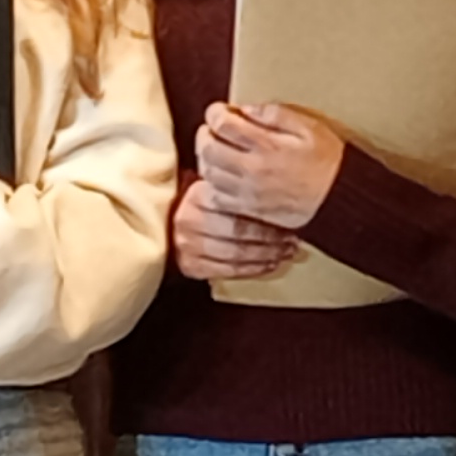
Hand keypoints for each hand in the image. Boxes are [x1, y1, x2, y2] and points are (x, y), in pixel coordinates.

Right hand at [168, 174, 301, 282]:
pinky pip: (227, 271)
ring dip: (266, 256)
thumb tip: (278, 186)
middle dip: (271, 240)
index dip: (267, 219)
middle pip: (239, 234)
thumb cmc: (196, 200)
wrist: (162, 222)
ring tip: (286, 253)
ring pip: (236, 255)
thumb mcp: (210, 183)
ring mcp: (188, 247)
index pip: (239, 210)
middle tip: (293, 241)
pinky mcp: (190, 266)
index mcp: (196, 197)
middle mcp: (189, 222)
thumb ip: (233, 186)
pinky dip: (252, 270)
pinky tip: (269, 265)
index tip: (290, 220)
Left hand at [193, 99, 345, 228]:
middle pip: (208, 149)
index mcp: (267, 146)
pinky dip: (212, 183)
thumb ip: (277, 115)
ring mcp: (248, 192)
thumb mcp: (310, 128)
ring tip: (215, 149)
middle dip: (204, 134)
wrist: (338, 199)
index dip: (215, 113)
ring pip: (208, 174)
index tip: (219, 110)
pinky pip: (216, 197)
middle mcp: (252, 170)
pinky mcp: (249, 209)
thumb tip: (247, 109)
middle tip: (211, 128)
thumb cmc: (327, 161)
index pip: (224, 125)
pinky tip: (222, 174)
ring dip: (205, 158)